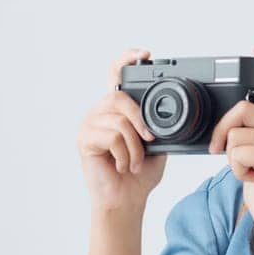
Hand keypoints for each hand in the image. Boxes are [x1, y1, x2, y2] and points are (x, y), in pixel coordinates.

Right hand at [76, 47, 167, 213]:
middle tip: (149, 141)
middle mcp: (100, 112)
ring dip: (135, 147)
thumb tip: (169, 114)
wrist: (127, 200)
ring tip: (133, 162)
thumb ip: (157, 124)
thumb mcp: (157, 144)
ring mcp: (89, 124)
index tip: (144, 54)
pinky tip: (122, 166)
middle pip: (121, 97)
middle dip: (141, 121)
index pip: (116, 74)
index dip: (127, 60)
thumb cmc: (139, 174)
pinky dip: (125, 155)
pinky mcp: (84, 139)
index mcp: (117, 109)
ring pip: (120, 121)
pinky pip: (112, 137)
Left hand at [207, 44, 253, 239]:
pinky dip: (235, 169)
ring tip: (248, 172)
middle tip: (219, 151)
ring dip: (230, 158)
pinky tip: (252, 179)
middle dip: (222, 130)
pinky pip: (236, 152)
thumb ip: (248, 136)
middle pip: (242, 108)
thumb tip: (225, 129)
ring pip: (235, 134)